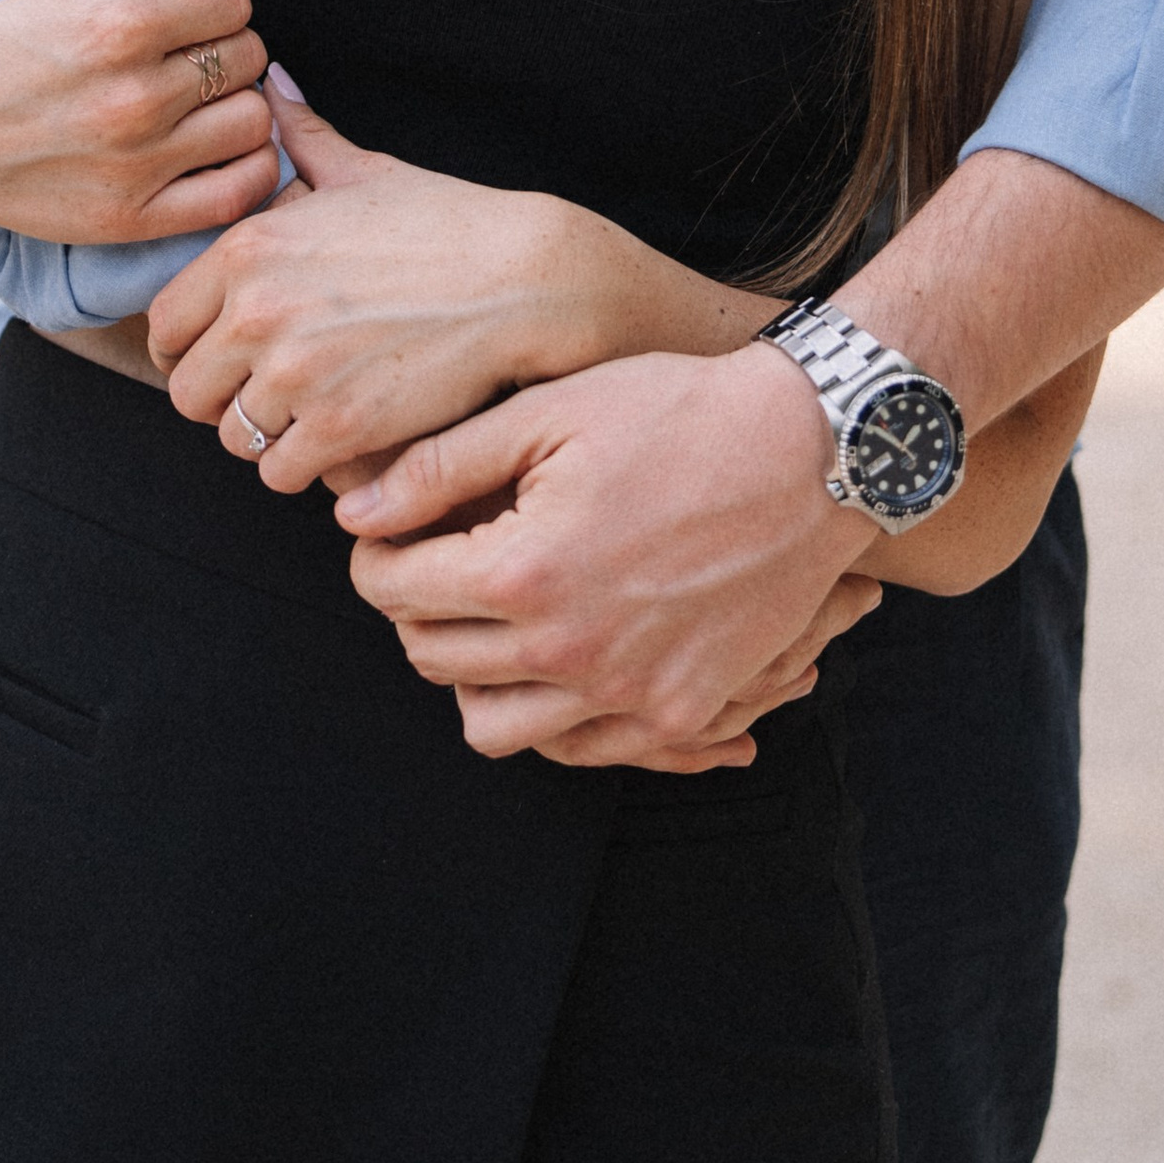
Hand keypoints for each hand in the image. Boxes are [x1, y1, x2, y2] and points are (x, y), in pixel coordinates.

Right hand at [0, 0, 280, 251]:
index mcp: (116, 25)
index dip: (210, 0)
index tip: (178, 12)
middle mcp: (131, 97)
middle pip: (249, 55)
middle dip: (222, 48)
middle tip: (176, 59)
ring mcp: (134, 165)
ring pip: (255, 121)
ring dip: (234, 106)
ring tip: (192, 103)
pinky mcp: (131, 220)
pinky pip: (242, 190)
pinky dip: (247, 168)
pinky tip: (213, 149)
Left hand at [147, 79, 645, 489]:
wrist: (523, 280)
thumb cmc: (446, 223)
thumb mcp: (363, 172)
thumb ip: (301, 137)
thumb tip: (270, 83)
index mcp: (248, 247)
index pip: (165, 325)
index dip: (192, 345)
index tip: (227, 352)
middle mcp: (257, 310)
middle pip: (189, 392)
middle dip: (224, 396)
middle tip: (271, 391)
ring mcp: (295, 373)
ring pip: (233, 437)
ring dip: (266, 433)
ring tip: (308, 413)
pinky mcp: (338, 427)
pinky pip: (280, 472)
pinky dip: (303, 465)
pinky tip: (339, 437)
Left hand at [339, 344, 879, 770]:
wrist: (810, 453)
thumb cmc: (677, 413)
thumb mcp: (550, 414)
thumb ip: (441, 466)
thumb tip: (353, 513)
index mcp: (526, 572)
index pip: (395, 592)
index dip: (373, 557)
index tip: (386, 534)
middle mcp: (570, 651)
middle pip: (434, 662)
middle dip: (414, 612)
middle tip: (435, 566)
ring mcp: (628, 693)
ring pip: (496, 729)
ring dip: (475, 676)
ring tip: (494, 614)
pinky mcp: (680, 711)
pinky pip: (581, 749)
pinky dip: (552, 713)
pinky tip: (560, 653)